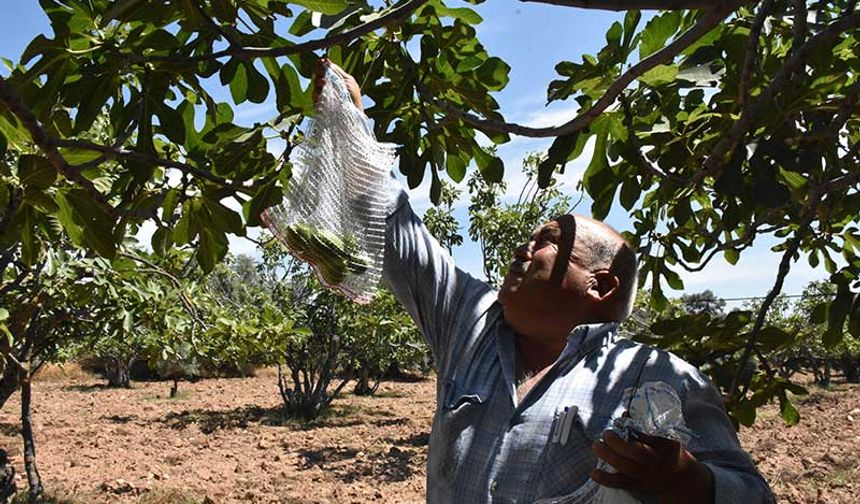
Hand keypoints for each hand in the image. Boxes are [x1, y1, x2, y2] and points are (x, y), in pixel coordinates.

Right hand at [312, 58, 362, 111]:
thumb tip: (327, 62)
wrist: (352, 114)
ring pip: (315, 83)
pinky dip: (316, 91)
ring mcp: (323, 94)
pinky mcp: (319, 103)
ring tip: (323, 80)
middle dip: (319, 70)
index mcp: (336, 79)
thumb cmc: (353, 98)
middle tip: (320, 68)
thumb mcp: (348, 81)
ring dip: (318, 80)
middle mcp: (329, 86)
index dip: (322, 64)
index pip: (327, 69)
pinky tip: (321, 89)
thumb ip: (337, 71)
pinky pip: (314, 95)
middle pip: (319, 74)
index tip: (321, 61)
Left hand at [591, 430, 713, 503]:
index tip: (620, 420)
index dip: (632, 429)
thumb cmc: (670, 453)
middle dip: (617, 443)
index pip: (648, 438)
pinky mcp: (636, 485)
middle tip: (606, 433)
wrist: (679, 480)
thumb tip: (624, 415)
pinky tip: (593, 473)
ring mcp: (645, 476)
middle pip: (636, 454)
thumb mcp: (666, 438)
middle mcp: (654, 464)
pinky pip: (620, 484)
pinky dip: (606, 479)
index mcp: (663, 449)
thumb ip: (646, 429)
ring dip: (609, 457)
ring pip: (626, 469)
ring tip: (596, 445)